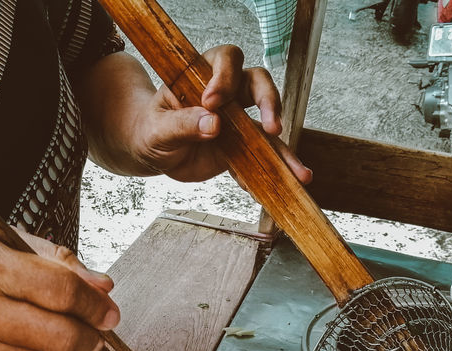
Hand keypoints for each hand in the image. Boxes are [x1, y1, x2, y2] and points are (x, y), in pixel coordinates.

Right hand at [0, 224, 118, 350]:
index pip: (59, 291)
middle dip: (90, 336)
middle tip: (99, 330)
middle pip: (57, 335)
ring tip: (72, 338)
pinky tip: (34, 344)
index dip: (94, 305)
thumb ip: (57, 262)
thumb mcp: (3, 240)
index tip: (110, 312)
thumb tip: (103, 288)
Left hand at [131, 45, 311, 183]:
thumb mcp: (157, 128)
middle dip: (269, 102)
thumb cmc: (152, 129)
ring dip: (283, 149)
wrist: (154, 153)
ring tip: (299, 173)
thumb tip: (212, 123)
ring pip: (268, 125)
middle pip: (258, 83)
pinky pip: (259, 159)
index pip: (225, 60)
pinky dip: (267, 174)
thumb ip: (181, 124)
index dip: (225, 76)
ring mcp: (238, 121)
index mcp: (202, 76)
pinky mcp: (241, 148)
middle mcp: (228, 94)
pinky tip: (273, 189)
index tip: (212, 101)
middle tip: (271, 128)